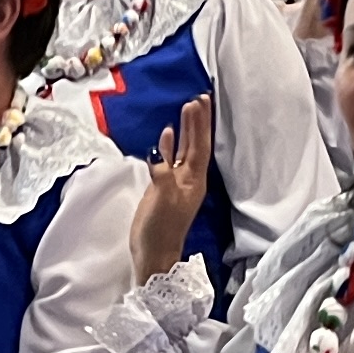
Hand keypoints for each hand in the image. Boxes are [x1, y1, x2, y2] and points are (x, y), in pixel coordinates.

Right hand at [131, 96, 212, 281]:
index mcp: (194, 180)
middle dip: (197, 122)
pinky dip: (169, 147)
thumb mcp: (163, 199)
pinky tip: (167, 135)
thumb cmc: (161, 229)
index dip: (200, 124)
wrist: (153, 253)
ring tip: (186, 108)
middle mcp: (189, 179)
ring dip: (185, 130)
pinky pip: (169, 161)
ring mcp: (176, 183)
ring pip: (184, 150)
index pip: (199, 146)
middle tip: (198, 99)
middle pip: (195, 144)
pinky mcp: (163, 188)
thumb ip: (162, 174)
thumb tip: (159, 150)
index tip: (199, 103)